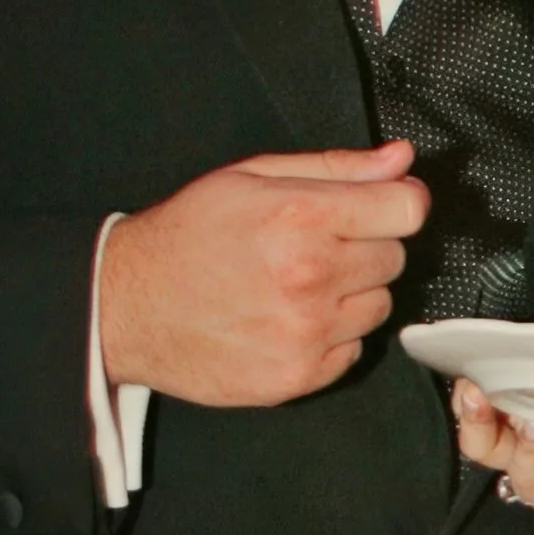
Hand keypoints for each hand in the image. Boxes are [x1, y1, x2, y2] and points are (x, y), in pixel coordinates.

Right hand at [99, 142, 428, 405]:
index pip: (407, 209)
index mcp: (300, 218)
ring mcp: (306, 332)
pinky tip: (288, 318)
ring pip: (380, 305)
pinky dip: (332, 335)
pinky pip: (354, 349)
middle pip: (394, 257)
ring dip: (351, 294)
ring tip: (296, 284)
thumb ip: (335, 167)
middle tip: (313, 247)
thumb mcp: (251, 178)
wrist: (126, 307)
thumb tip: (400, 158)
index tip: (382, 207)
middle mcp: (309, 276)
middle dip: (364, 247)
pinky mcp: (299, 376)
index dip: (398, 203)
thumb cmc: (185, 237)